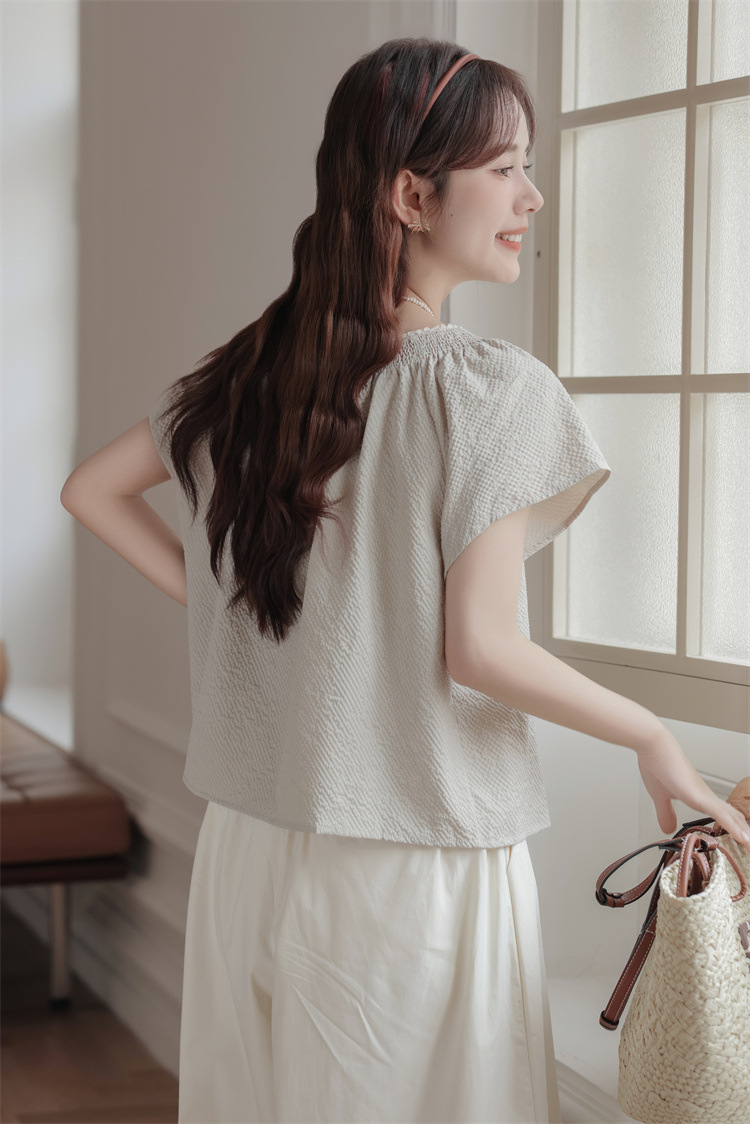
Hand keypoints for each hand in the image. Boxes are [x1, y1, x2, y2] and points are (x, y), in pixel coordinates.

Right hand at [636, 728, 749, 854]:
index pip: (725, 817)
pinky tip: (744, 839)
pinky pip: (721, 815)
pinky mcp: (700, 796)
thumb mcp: (659, 796)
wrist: (654, 746)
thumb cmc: (657, 765)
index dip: (736, 829)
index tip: (744, 843)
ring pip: (733, 819)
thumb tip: (668, 827)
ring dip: (746, 836)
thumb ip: (665, 812)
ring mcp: (705, 797)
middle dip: (746, 835)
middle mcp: (707, 797)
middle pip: (735, 819)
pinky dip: (734, 828)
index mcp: (699, 798)